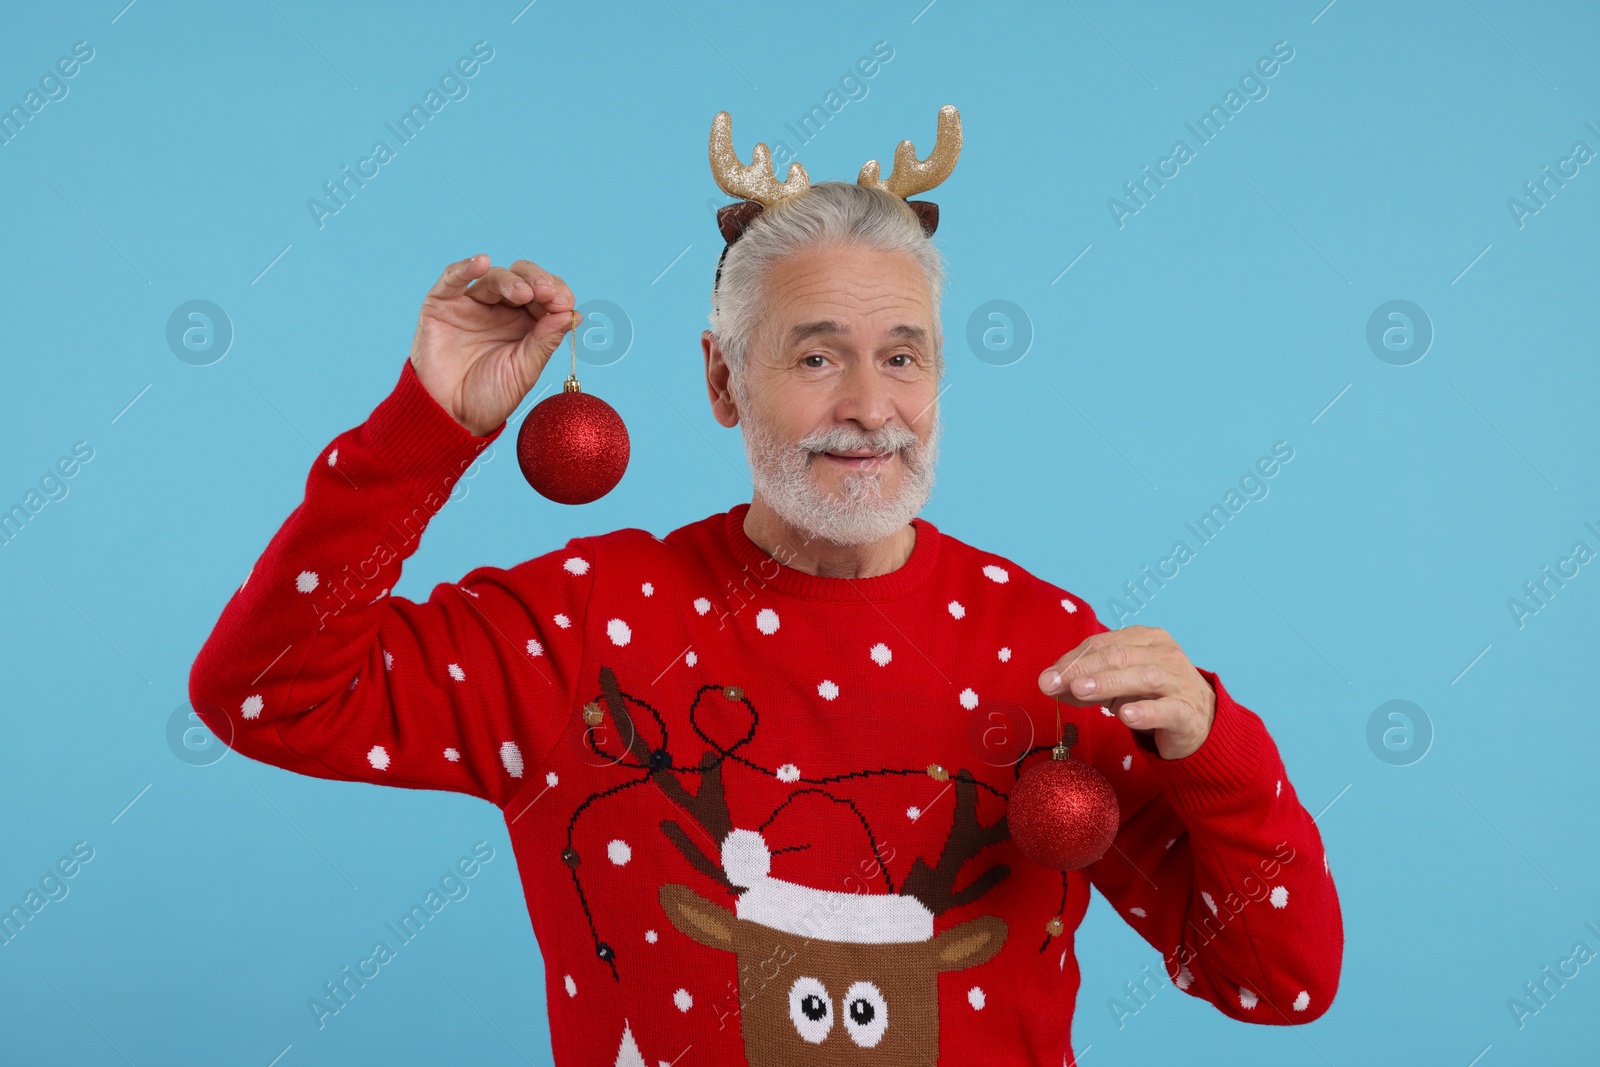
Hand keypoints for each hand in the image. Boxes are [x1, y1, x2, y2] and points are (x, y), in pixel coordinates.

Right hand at [408, 255, 581, 435]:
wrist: (451, 416)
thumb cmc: (489, 397)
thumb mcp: (525, 370)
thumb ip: (546, 340)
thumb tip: (573, 314)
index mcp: (526, 323)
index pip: (545, 295)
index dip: (557, 293)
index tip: (565, 303)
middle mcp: (500, 309)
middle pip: (523, 279)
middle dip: (538, 281)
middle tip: (548, 293)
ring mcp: (472, 304)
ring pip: (494, 277)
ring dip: (512, 280)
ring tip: (524, 293)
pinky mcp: (442, 304)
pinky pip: (452, 279)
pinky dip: (465, 267)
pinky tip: (481, 262)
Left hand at [1037, 625, 1215, 759]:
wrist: (1199, 723)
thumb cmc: (1152, 697)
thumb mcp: (1116, 687)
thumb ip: (1085, 684)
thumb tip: (1049, 684)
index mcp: (1146, 639)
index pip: (1103, 644)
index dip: (1073, 659)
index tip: (1049, 676)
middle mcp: (1164, 655)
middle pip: (1119, 656)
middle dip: (1082, 669)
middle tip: (1054, 683)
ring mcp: (1179, 682)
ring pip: (1143, 677)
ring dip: (1108, 683)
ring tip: (1080, 691)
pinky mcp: (1188, 713)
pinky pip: (1167, 710)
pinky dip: (1146, 711)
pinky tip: (1126, 715)